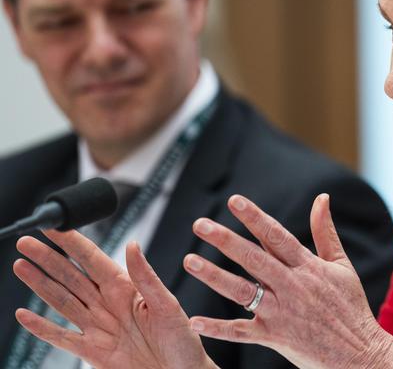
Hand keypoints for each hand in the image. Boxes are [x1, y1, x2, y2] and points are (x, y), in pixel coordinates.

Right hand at [13, 230, 217, 368]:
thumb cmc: (183, 342)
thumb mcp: (168, 306)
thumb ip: (147, 277)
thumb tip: (133, 244)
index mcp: (128, 289)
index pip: (94, 260)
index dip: (73, 243)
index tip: (55, 226)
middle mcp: (109, 305)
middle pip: (72, 276)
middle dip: (48, 258)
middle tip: (26, 241)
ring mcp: (99, 328)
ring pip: (62, 301)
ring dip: (40, 284)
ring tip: (20, 265)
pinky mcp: (93, 353)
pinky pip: (62, 338)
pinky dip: (41, 328)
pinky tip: (24, 314)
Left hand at [182, 193, 392, 368]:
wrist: (360, 354)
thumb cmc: (351, 307)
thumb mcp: (342, 265)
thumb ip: (325, 231)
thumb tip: (322, 198)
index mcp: (308, 266)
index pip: (276, 235)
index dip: (254, 217)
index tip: (234, 201)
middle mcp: (292, 286)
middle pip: (253, 258)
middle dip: (225, 240)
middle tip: (200, 225)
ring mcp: (282, 313)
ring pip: (242, 291)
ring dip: (214, 275)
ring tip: (190, 260)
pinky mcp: (275, 338)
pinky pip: (242, 332)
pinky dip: (218, 328)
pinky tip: (195, 320)